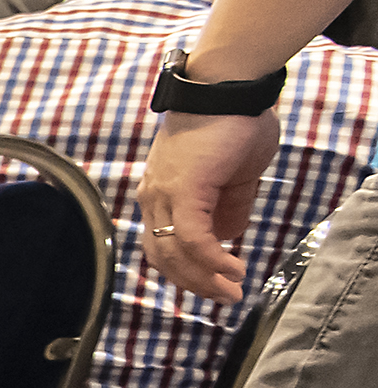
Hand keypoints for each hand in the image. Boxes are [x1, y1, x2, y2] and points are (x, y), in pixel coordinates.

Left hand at [139, 112, 280, 299]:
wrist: (228, 89)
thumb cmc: (232, 124)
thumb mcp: (235, 177)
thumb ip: (228, 208)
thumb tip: (228, 236)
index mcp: (161, 194)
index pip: (163, 246)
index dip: (187, 272)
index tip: (213, 286)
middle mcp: (154, 197)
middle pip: (162, 257)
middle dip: (194, 284)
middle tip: (224, 298)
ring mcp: (163, 193)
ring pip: (173, 253)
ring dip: (203, 278)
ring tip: (231, 292)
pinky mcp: (181, 189)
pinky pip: (191, 237)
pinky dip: (211, 259)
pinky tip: (232, 269)